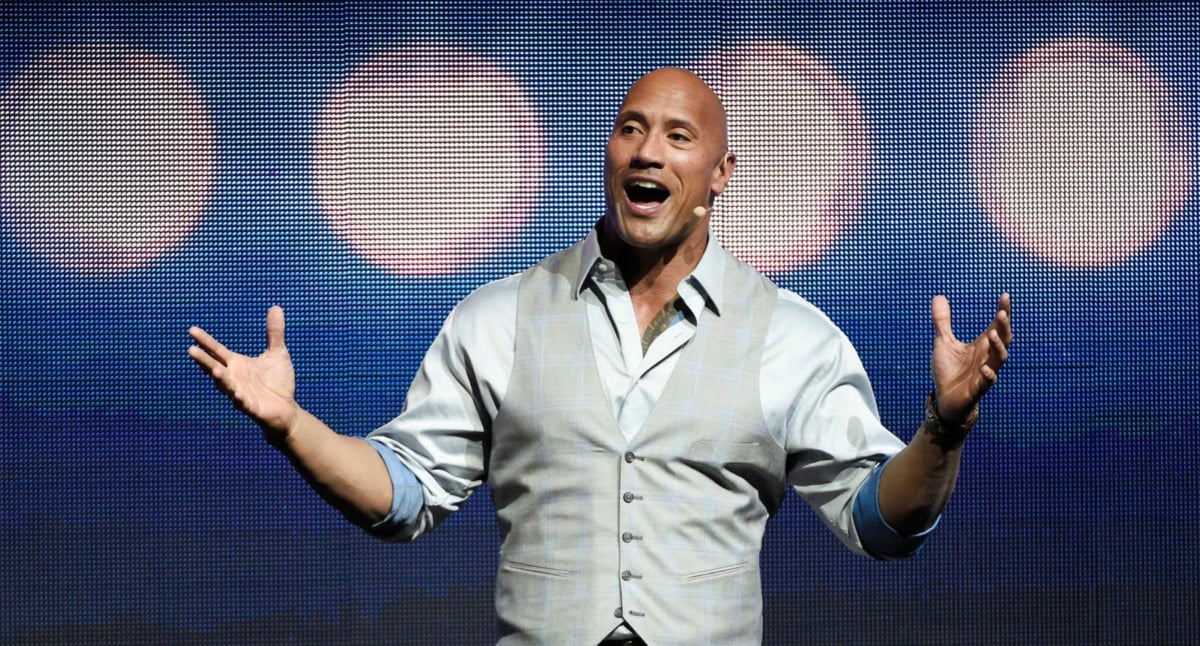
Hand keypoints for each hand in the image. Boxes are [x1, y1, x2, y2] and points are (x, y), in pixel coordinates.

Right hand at [188, 305, 297, 438]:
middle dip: (204, 360)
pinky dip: (239, 398)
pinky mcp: (250, 406)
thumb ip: (274, 332)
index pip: (217, 351)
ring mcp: (239, 393)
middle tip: (190, 350)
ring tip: (215, 371)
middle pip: (215, 367)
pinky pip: (242, 403)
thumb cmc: (278, 381)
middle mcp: (234, 377)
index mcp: (237, 364)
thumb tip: (275, 307)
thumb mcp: (277, 353)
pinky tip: (238, 395)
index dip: (205, 341)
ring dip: (220, 378)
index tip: (192, 330)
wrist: (286, 408)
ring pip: (226, 385)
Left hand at [929, 293, 1011, 426]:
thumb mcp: (943, 342)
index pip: (997, 325)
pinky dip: (989, 375)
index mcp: (982, 345)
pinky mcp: (978, 388)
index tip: (1005, 295)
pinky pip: (988, 382)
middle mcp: (987, 357)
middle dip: (1004, 326)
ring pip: (1000, 358)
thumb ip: (942, 321)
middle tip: (1002, 313)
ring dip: (998, 346)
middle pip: (1004, 339)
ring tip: (992, 334)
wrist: (945, 399)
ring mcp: (985, 372)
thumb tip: (938, 296)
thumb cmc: (948, 371)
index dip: (1003, 311)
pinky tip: (985, 369)